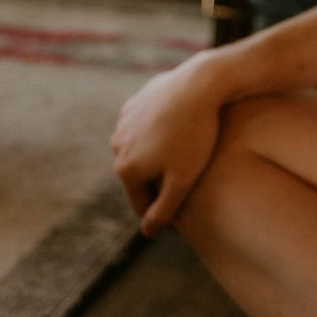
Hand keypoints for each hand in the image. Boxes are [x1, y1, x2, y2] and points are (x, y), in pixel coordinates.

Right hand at [110, 52, 228, 234]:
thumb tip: (148, 232)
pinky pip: (146, 128)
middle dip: (160, 185)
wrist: (199, 85)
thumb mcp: (183, 180)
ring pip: (142, 151)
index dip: (164, 216)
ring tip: (185, 158)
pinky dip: (158, 134)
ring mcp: (124, 123)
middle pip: (140, 177)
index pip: (142, 204)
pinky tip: (179, 133)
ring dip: (158, 158)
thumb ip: (164, 210)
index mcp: (126, 169)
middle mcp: (117, 146)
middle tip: (187, 185)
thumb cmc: (195, 135)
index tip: (185, 221)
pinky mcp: (135, 103)